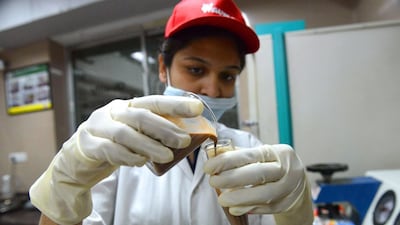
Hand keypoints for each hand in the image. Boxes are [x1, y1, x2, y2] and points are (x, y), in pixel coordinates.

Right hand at [30, 95, 202, 224]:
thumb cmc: (114, 144)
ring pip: (125, 134)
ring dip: (149, 145)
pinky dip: (128, 156)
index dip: (176, 104)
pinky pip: (110, 150)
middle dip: (165, 128)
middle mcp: (113, 112)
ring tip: (166, 156)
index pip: (154, 102)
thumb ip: (153, 133)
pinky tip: (141, 162)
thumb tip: (187, 138)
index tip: (197, 108)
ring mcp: (98, 126)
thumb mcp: (135, 134)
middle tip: (184, 141)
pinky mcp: (89, 144)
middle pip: (140, 116)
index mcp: (128, 106)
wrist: (78, 158)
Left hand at [203, 144, 313, 224]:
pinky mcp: (284, 204)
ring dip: (239, 198)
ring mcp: (287, 188)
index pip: (250, 155)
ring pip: (263, 194)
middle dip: (231, 179)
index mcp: (278, 152)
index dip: (227, 161)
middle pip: (258, 174)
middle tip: (213, 181)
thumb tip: (215, 153)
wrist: (297, 184)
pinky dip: (247, 208)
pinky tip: (234, 208)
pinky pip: (265, 208)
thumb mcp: (262, 155)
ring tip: (222, 199)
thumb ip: (239, 154)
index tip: (209, 166)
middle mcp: (286, 169)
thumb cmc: (274, 166)